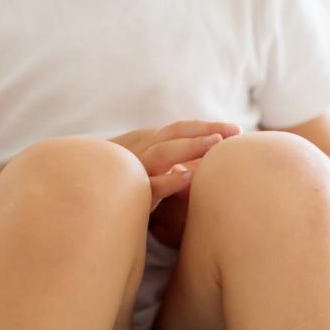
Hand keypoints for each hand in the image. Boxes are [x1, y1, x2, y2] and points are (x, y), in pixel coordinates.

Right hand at [109, 121, 239, 209]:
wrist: (92, 203)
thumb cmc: (130, 189)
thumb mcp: (154, 171)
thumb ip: (176, 163)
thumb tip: (208, 162)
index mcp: (148, 145)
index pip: (179, 129)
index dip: (207, 126)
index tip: (237, 130)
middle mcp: (141, 152)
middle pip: (174, 134)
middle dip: (205, 131)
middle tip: (235, 131)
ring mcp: (135, 170)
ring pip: (162, 153)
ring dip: (189, 146)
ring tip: (215, 143)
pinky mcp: (132, 194)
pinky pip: (150, 185)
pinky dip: (168, 180)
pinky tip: (188, 177)